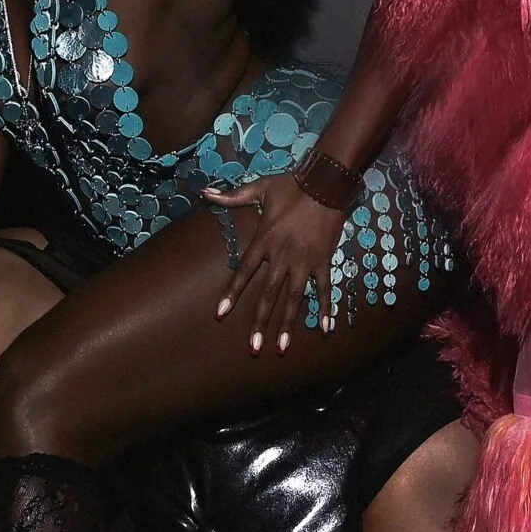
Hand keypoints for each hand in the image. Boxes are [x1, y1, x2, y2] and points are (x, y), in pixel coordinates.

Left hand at [206, 173, 337, 351]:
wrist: (325, 183)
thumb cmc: (292, 186)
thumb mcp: (259, 189)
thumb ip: (232, 197)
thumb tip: (205, 193)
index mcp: (264, 241)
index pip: (244, 272)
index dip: (232, 293)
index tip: (221, 314)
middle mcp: (282, 256)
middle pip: (268, 295)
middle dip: (260, 322)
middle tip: (253, 347)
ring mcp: (304, 261)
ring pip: (294, 299)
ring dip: (288, 324)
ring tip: (282, 347)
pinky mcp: (323, 261)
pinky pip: (323, 289)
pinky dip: (324, 308)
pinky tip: (324, 328)